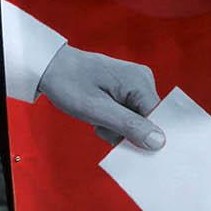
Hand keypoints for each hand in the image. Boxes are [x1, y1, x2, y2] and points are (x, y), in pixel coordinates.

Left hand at [37, 45, 164, 149]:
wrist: (51, 66)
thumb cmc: (70, 84)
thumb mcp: (97, 110)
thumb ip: (129, 126)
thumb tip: (159, 142)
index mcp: (141, 82)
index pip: (157, 118)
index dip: (143, 136)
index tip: (122, 144)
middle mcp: (143, 80)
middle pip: (147, 120)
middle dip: (124, 131)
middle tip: (100, 126)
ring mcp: (136, 83)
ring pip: (136, 119)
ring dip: (116, 126)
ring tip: (96, 119)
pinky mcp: (127, 88)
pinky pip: (129, 112)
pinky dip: (114, 119)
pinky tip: (99, 114)